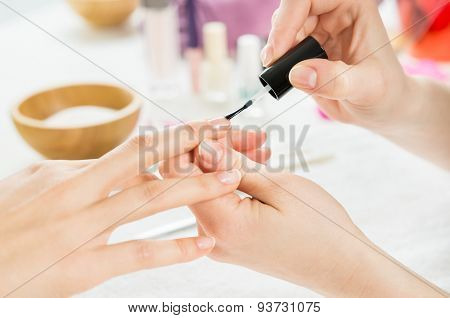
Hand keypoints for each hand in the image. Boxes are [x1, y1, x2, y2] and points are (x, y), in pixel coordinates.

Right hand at [0, 119, 267, 296]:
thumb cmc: (0, 228)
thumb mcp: (33, 191)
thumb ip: (73, 178)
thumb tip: (107, 168)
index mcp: (65, 173)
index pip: (128, 152)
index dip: (169, 142)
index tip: (198, 131)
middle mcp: (76, 192)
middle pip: (143, 160)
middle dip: (188, 144)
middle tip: (225, 134)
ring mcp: (80, 228)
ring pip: (148, 199)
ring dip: (194, 187)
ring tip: (229, 179)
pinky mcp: (81, 266)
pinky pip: (137, 252)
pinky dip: (174, 248)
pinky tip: (202, 244)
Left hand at [161, 137, 445, 296]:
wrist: (342, 266)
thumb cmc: (319, 227)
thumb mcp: (278, 186)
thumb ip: (233, 167)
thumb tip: (202, 148)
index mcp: (221, 224)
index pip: (187, 173)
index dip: (203, 143)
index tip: (226, 126)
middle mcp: (212, 238)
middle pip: (199, 180)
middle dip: (222, 150)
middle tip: (254, 136)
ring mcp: (220, 242)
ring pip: (212, 190)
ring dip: (233, 165)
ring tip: (263, 150)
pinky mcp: (231, 241)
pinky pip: (223, 204)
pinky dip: (237, 184)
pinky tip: (259, 169)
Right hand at [262, 0, 410, 130]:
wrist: (379, 108)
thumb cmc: (383, 92)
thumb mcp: (365, 87)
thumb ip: (334, 80)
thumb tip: (298, 74)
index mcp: (353, 6)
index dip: (289, 19)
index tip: (279, 51)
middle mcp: (333, 13)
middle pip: (291, 11)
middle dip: (279, 36)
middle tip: (273, 64)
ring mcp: (317, 31)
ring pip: (282, 28)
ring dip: (276, 50)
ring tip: (279, 71)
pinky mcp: (306, 49)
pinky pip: (282, 48)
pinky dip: (276, 61)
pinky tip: (282, 75)